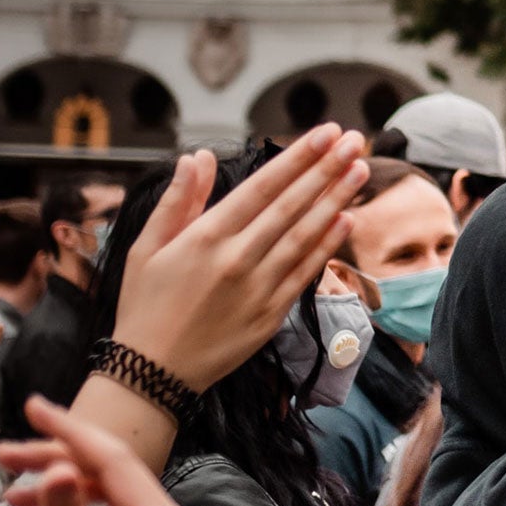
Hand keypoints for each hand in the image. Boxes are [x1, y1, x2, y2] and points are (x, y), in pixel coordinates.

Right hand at [113, 125, 369, 391]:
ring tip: (360, 169)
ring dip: (336, 200)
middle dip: (326, 169)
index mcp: (205, 237)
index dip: (297, 158)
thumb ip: (177, 200)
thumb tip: (195, 157)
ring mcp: (259, 287)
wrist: (152, 372)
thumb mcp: (147, 247)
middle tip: (355, 140)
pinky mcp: (272, 313)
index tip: (325, 133)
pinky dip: (327, 245)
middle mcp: (237, 258)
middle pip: (292, 205)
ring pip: (305, 235)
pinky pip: (306, 272)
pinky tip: (347, 219)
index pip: (263, 187)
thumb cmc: (145, 305)